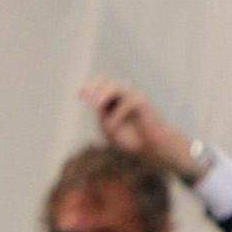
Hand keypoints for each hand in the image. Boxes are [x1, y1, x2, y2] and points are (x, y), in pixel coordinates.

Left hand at [79, 77, 199, 179]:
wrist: (151, 148)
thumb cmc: (131, 139)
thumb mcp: (109, 128)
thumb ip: (101, 114)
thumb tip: (92, 101)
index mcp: (116, 100)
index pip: (102, 85)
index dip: (91, 86)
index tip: (80, 93)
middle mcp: (125, 94)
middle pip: (108, 83)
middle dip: (96, 89)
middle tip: (88, 99)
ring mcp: (134, 96)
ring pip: (117, 87)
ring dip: (104, 95)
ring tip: (96, 106)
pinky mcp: (142, 102)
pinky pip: (127, 103)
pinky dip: (117, 115)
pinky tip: (111, 127)